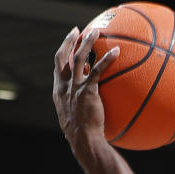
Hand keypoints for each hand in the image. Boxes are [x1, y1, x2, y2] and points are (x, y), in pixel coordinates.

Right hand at [53, 25, 118, 152]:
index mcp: (59, 93)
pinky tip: (117, 52)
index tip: (68, 43)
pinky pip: (97, 70)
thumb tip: (90, 101)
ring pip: (79, 58)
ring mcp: (74, 88)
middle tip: (77, 31)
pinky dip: (107, 59)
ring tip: (97, 32)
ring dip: (87, 42)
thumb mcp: (76, 120)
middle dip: (69, 42)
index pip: (58, 68)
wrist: (83, 142)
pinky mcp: (87, 91)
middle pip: (63, 57)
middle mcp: (64, 87)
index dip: (62, 53)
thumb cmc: (82, 138)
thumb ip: (80, 106)